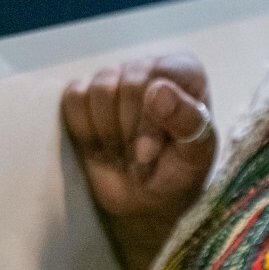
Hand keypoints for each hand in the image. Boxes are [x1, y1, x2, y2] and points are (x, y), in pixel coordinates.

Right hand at [61, 53, 213, 269]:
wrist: (146, 201)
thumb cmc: (178, 173)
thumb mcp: (195, 156)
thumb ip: (186, 121)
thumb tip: (158, 90)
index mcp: (185, 73)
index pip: (160, 77)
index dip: (149, 119)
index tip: (148, 154)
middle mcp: (149, 68)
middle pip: (127, 83)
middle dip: (129, 131)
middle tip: (139, 159)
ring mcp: (115, 78)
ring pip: (99, 89)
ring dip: (108, 133)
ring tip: (123, 153)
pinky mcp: (85, 94)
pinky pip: (74, 98)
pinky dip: (84, 129)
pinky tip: (102, 145)